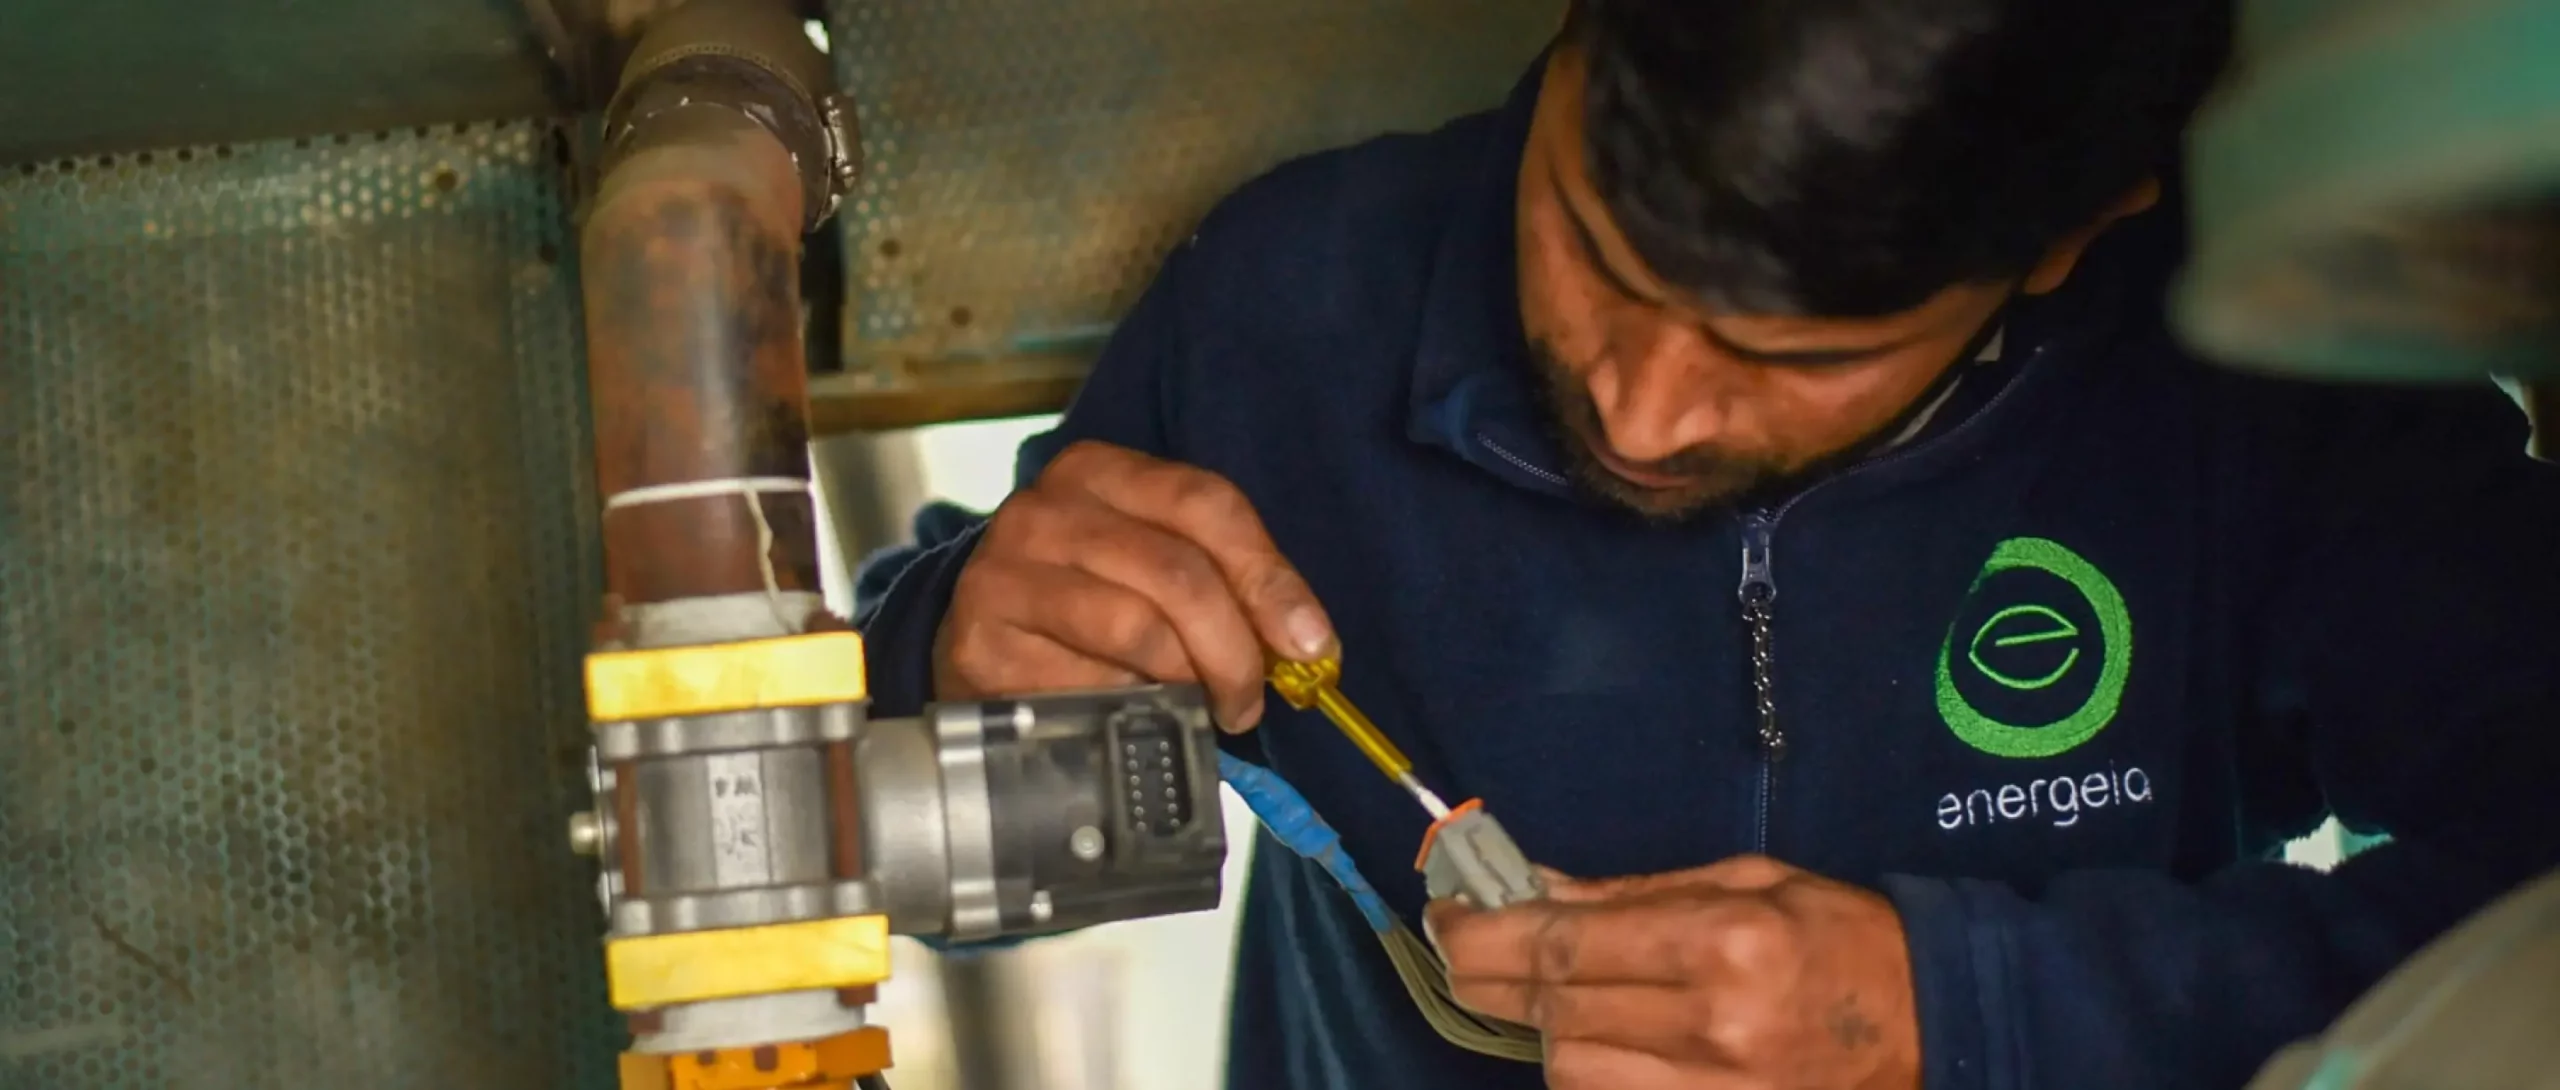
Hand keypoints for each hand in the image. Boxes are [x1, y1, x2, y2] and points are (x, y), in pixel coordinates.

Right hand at [936, 440, 1334, 729]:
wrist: (975, 640)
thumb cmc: (1085, 601)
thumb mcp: (1151, 562)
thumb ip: (1223, 581)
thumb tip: (1306, 643)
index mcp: (1097, 470)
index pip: (1205, 504)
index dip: (1269, 576)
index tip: (1310, 642)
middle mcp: (1042, 511)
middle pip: (1176, 572)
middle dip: (1235, 647)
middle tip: (1251, 699)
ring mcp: (1003, 575)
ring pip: (1135, 628)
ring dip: (1189, 682)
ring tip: (1202, 708)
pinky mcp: (980, 645)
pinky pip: (1086, 684)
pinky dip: (1128, 707)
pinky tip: (1131, 711)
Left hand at [1426, 855, 1919, 1089]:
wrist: (1935, 1029)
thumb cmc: (1841, 937)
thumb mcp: (1748, 881)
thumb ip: (1636, 892)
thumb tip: (1535, 889)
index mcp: (1722, 945)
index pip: (1563, 946)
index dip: (1486, 933)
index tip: (1448, 912)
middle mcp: (1710, 1026)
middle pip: (1553, 1012)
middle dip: (1491, 976)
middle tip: (1462, 945)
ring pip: (1570, 1071)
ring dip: (1542, 1030)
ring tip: (1550, 994)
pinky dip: (1586, 1074)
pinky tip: (1594, 1041)